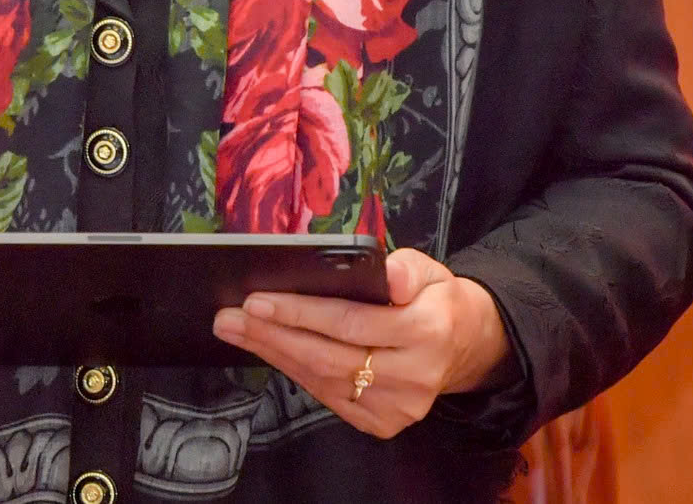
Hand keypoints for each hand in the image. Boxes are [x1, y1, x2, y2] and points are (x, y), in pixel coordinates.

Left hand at [211, 248, 508, 438]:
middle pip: (329, 357)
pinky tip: (271, 352)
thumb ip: (406, 269)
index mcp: (427, 331)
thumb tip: (387, 276)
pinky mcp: (385, 423)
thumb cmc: (434, 299)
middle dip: (272, 335)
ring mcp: (400, 407)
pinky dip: (296, 373)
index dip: (300, 313)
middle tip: (229, 317)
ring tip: (238, 330)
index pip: (351, 322)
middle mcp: (415, 376)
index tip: (256, 300)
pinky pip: (330, 398)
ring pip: (324, 381)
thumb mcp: (429, 269)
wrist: (464, 345)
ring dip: (275, 354)